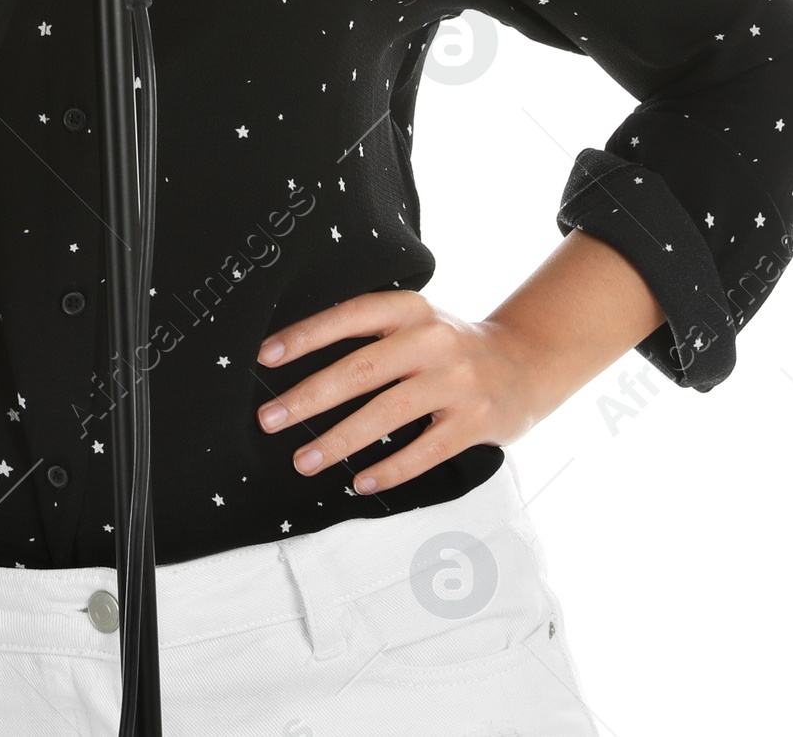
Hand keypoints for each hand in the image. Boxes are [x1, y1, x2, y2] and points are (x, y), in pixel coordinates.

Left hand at [253, 291, 544, 495]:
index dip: (307, 335)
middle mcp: (433, 339)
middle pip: (362, 369)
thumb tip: (300, 359)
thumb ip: (373, 333)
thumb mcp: (416, 321)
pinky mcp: (475, 421)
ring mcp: (456, 381)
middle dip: (310, 397)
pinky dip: (391, 470)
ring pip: (388, 413)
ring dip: (340, 440)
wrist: (526, 360)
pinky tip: (361, 483)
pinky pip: (425, 450)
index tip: (266, 356)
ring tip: (304, 460)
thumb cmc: (451, 344)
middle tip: (270, 418)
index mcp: (411, 309)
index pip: (350, 316)